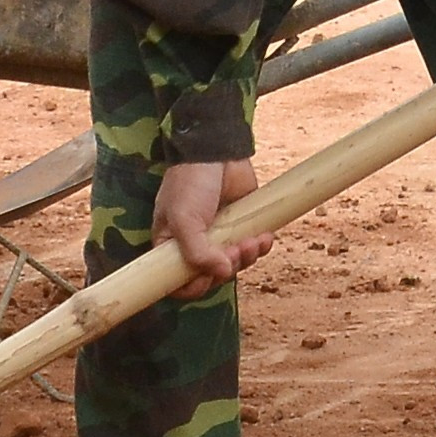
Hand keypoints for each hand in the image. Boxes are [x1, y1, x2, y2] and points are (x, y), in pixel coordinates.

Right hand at [154, 159, 270, 285]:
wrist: (216, 150)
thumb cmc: (190, 182)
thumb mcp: (184, 219)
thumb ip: (197, 252)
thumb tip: (222, 273)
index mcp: (171, 246)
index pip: (179, 283)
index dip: (195, 286)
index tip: (207, 275)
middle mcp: (195, 245)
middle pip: (212, 277)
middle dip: (226, 268)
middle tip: (234, 250)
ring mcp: (220, 237)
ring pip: (235, 264)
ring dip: (247, 258)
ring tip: (252, 241)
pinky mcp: (242, 226)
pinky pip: (253, 248)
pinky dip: (261, 247)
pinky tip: (264, 237)